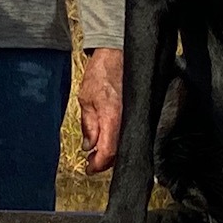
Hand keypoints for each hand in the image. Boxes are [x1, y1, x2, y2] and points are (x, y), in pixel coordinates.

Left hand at [78, 48, 123, 172]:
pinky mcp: (136, 111)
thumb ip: (89, 125)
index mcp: (112, 117)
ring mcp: (133, 116)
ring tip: (96, 152)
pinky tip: (107, 139)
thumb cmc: (101, 72)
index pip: (108, 151)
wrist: (117, 54)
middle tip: (90, 162)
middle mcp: (126, 119)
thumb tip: (88, 146)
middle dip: (103, 161)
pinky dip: (117, 140)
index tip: (89, 168)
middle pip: (118, 152)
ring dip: (110, 152)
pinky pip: (128, 132)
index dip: (98, 164)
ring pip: (123, 144)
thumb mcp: (86, 99)